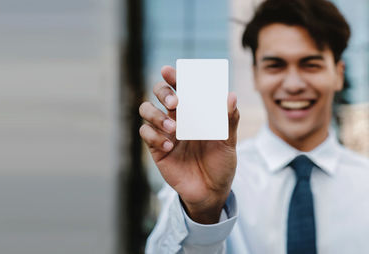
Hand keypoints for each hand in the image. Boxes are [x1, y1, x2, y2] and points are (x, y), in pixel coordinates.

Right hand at [139, 66, 239, 223]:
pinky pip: (145, 133)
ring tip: (174, 129)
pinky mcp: (156, 148)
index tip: (168, 71)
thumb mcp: (229, 142)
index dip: (173, 77)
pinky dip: (154, 136)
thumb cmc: (221, 164)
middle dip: (163, 92)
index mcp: (195, 112)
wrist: (211, 192)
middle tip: (175, 104)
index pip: (181, 87)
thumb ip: (229, 120)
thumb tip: (231, 96)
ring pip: (146, 110)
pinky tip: (169, 147)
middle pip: (159, 93)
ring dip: (156, 115)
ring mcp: (164, 132)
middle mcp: (177, 117)